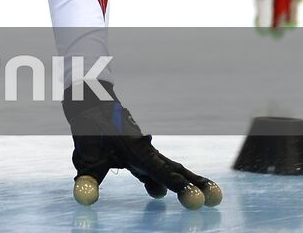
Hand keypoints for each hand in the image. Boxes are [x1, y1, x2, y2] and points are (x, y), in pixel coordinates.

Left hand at [64, 82, 221, 209]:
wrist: (91, 106)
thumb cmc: (90, 129)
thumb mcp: (85, 154)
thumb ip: (88, 176)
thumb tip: (87, 196)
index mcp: (137, 151)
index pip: (162, 173)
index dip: (178, 185)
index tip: (194, 197)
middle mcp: (145, 152)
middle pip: (175, 170)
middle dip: (195, 183)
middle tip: (216, 197)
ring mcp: (145, 152)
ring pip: (169, 168)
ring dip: (186, 180)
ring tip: (203, 192)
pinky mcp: (139, 154)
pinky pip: (157, 168)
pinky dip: (167, 177)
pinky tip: (158, 188)